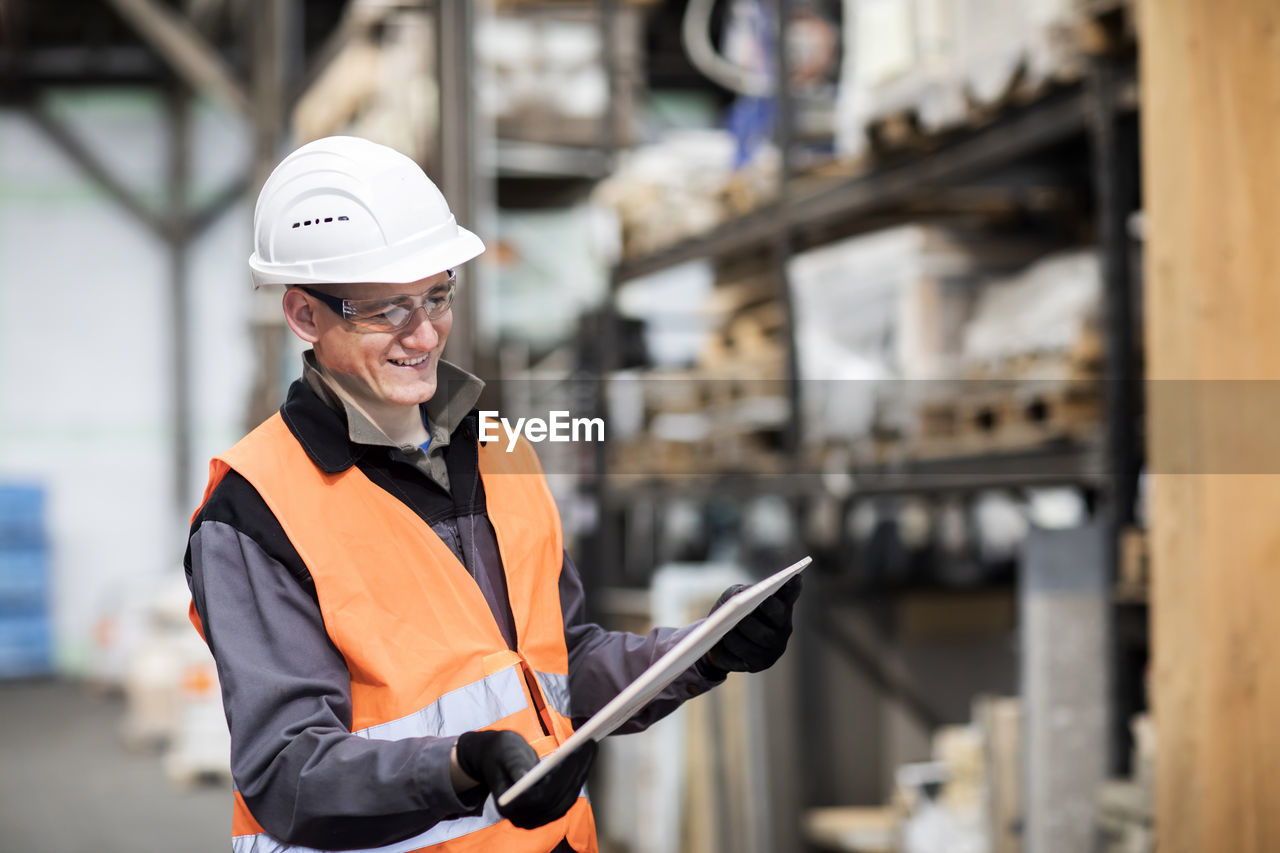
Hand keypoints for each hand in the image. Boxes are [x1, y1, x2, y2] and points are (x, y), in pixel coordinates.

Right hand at [455, 730, 596, 829]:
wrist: (495, 761)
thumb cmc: (499, 753)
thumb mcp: (504, 752)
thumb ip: (514, 765)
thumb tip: (526, 777)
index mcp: (509, 805)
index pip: (542, 796)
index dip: (562, 775)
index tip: (575, 752)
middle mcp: (523, 817)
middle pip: (559, 798)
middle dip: (577, 770)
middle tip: (589, 744)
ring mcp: (536, 818)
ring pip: (567, 798)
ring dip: (582, 772)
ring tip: (590, 746)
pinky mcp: (546, 811)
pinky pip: (567, 796)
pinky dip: (578, 776)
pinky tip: (585, 756)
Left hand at [696, 575, 801, 680]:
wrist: (720, 632)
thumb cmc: (733, 608)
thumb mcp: (734, 594)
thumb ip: (740, 591)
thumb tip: (741, 595)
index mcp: (781, 606)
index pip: (789, 595)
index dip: (792, 587)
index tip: (792, 578)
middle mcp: (783, 629)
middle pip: (770, 629)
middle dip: (754, 624)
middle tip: (741, 618)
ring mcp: (772, 650)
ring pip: (755, 649)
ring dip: (739, 640)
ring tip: (727, 633)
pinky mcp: (757, 665)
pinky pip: (741, 661)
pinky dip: (728, 652)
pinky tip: (719, 645)